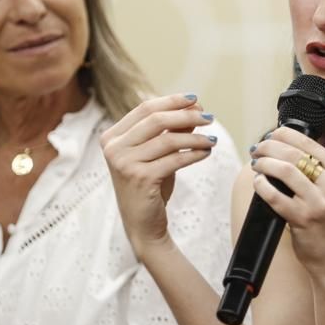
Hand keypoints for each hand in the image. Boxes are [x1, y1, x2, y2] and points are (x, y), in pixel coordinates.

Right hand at [101, 94, 217, 255]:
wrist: (142, 224)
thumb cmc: (150, 186)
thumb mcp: (158, 154)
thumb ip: (171, 130)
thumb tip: (194, 107)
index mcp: (112, 137)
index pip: (145, 109)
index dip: (172, 101)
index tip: (196, 100)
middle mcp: (114, 148)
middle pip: (156, 119)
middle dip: (186, 115)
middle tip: (209, 117)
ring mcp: (124, 163)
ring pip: (168, 139)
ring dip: (195, 137)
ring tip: (212, 139)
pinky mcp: (141, 178)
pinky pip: (175, 159)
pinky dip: (194, 154)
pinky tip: (206, 153)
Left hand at [248, 126, 324, 281]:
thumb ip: (317, 169)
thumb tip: (283, 145)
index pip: (310, 144)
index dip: (286, 135)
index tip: (271, 135)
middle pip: (295, 154)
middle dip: (270, 147)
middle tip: (257, 149)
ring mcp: (320, 202)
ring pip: (285, 171)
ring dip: (265, 163)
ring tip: (256, 163)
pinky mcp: (304, 218)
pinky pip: (276, 196)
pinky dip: (262, 185)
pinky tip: (259, 182)